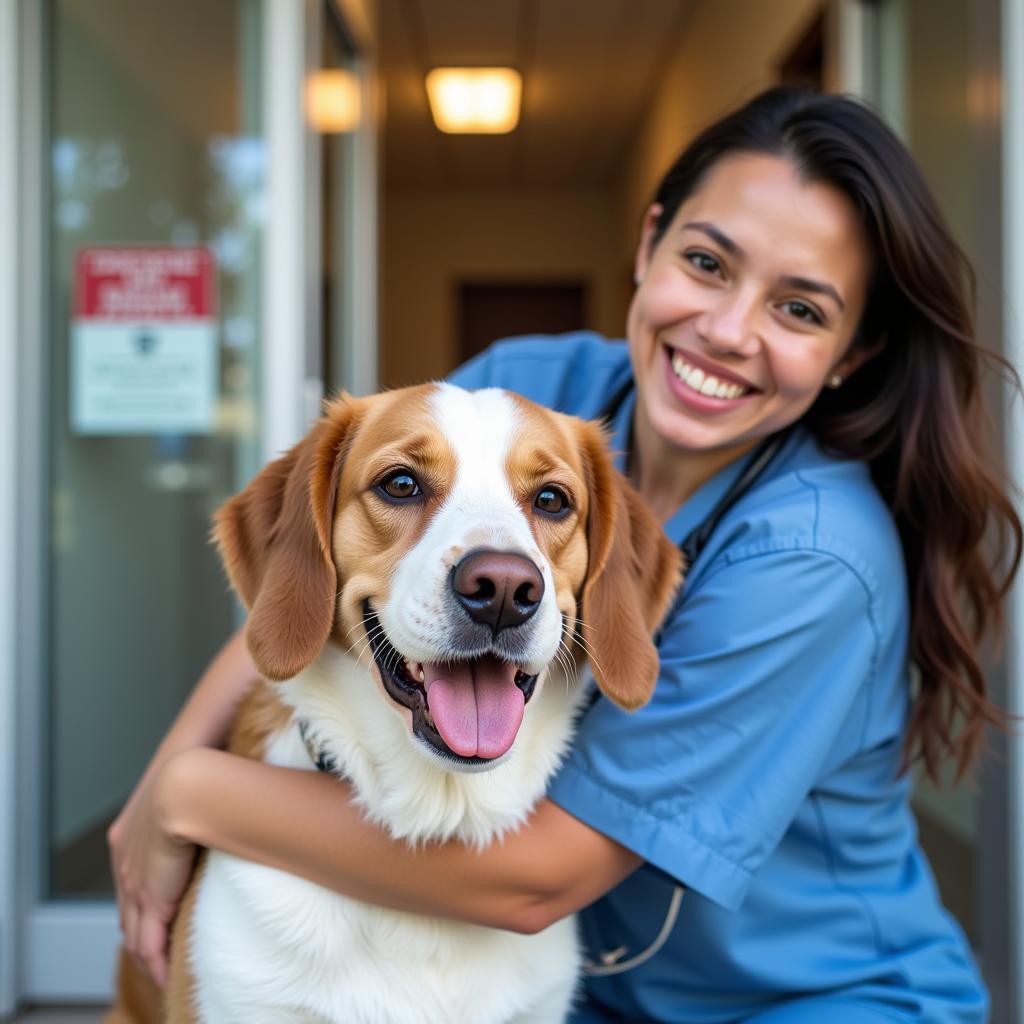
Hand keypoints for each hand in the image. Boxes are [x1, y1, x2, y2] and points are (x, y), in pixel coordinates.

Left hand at [107, 754, 197, 986]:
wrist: (188, 778)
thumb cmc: (200, 771)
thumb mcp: (191, 789)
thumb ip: (196, 803)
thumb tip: (220, 801)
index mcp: (127, 836)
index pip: (131, 881)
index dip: (142, 902)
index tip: (157, 919)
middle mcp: (124, 861)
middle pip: (128, 909)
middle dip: (141, 933)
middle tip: (157, 954)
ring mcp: (133, 881)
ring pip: (134, 930)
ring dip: (148, 953)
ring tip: (163, 970)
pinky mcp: (151, 897)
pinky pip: (149, 940)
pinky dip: (156, 959)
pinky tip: (167, 972)